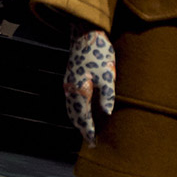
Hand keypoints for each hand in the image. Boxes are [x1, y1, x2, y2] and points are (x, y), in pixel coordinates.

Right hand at [63, 28, 116, 145]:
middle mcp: (70, 89)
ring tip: (86, 130)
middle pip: (74, 115)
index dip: (88, 131)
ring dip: (78, 120)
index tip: (93, 142)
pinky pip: (71, 100)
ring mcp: (68, 83)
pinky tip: (82, 111)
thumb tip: (107, 113)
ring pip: (70, 108)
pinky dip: (76, 110)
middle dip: (82, 129)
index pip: (83, 117)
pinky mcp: (70, 77)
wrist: (84, 33)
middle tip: (91, 141)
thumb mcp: (108, 74)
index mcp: (80, 90)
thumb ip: (107, 95)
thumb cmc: (99, 52)